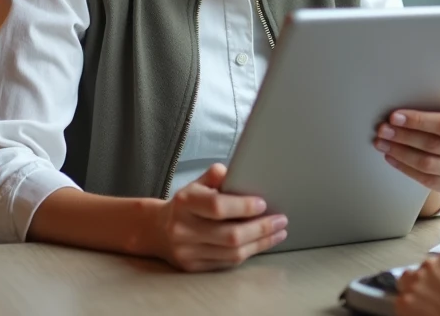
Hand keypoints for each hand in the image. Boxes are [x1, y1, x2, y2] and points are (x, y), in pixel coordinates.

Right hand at [152, 163, 287, 271]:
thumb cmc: (186, 204)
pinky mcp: (193, 268)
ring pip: (232, 253)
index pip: (217, 207)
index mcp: (184, 202)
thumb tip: (236, 171)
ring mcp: (187, 252)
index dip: (244, 206)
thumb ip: (216, 176)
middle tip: (281, 220)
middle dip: (261, 228)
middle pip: (229, 235)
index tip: (264, 204)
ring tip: (278, 232)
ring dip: (260, 243)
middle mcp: (183, 229)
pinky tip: (261, 243)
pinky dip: (248, 253)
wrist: (158, 231)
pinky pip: (227, 263)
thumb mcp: (196, 183)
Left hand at [376, 105, 439, 195]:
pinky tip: (392, 157)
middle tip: (383, 129)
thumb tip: (404, 99)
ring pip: (427, 163)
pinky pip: (426, 179)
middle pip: (434, 145)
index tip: (395, 117)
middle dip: (403, 136)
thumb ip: (439, 104)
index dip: (418, 121)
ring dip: (400, 152)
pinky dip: (404, 168)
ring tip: (382, 143)